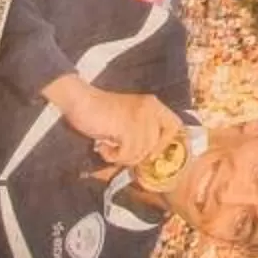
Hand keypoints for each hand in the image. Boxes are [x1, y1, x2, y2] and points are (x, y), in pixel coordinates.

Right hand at [45, 77, 184, 168]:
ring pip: (141, 152)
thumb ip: (143, 131)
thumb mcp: (129, 118)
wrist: (81, 101)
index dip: (168, 143)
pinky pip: (127, 154)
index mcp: (153, 104)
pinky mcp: (127, 127)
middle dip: (138, 156)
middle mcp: (150, 108)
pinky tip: (104, 147)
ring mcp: (140, 117)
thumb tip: (153, 157)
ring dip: (123, 157)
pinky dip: (113, 156)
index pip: (175, 125)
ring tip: (109, 147)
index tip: (155, 154)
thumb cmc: (102, 112)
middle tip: (120, 153)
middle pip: (156, 146)